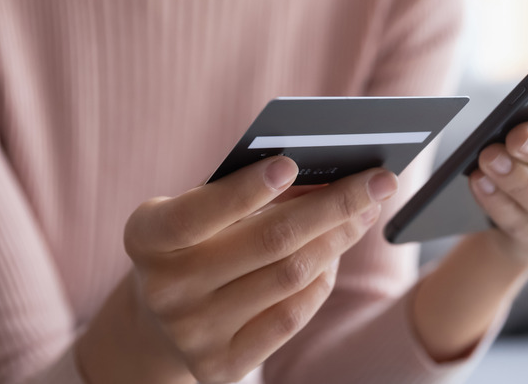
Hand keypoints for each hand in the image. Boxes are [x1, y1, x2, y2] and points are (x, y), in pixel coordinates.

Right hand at [79, 157, 397, 383]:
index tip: (291, 163)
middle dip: (335, 205)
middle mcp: (165, 290)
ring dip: (339, 239)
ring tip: (364, 212)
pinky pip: (293, 316)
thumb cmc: (194, 242)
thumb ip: (248, 190)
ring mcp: (193, 333)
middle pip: (269, 242)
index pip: (197, 213)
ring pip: (291, 277)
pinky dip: (323, 280)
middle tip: (379, 181)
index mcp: (148, 238)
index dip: (245, 190)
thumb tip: (328, 173)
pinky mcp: (222, 364)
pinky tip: (335, 254)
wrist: (160, 320)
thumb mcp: (201, 209)